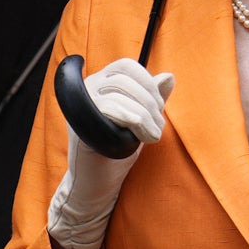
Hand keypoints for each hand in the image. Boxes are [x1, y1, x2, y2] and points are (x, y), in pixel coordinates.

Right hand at [46, 59, 174, 248]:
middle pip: (125, 79)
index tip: (158, 107)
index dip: (148, 82)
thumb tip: (169, 76)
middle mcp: (87, 90)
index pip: (127, 65)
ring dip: (146, 115)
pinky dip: (135, 120)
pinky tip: (143, 137)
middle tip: (158, 126)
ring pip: (120, 92)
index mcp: (101, 83)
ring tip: (153, 136)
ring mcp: (80, 106)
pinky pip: (110, 108)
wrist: (98, 182)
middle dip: (150, 101)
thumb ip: (152, 98)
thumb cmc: (118, 149)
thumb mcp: (140, 119)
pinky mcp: (79, 123)